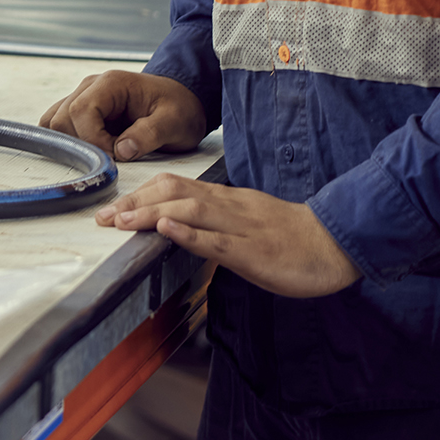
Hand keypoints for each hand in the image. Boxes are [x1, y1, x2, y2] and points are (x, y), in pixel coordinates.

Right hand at [41, 71, 208, 162]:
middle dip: (84, 144)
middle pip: (63, 118)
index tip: (115, 155)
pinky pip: (61, 124)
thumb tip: (122, 151)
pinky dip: (70, 141)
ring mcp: (85, 97)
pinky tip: (94, 149)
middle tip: (112, 156)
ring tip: (104, 152)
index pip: (81, 111)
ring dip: (75, 143)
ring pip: (56, 122)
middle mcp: (91, 87)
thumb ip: (149, 134)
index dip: (93, 139)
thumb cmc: (180, 106)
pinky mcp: (84, 111)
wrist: (184, 100)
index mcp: (112, 84)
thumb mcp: (174, 121)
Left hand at [98, 176, 362, 297]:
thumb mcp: (247, 222)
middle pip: (174, 194)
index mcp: (226, 200)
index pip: (175, 187)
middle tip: (102, 217)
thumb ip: (215, 222)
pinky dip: (189, 234)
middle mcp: (229, 207)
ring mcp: (241, 227)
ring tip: (121, 221)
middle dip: (134, 204)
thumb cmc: (292, 237)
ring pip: (190, 212)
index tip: (111, 208)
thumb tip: (179, 227)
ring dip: (151, 215)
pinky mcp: (255, 251)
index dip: (140, 195)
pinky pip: (218, 240)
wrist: (337, 242)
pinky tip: (166, 231)